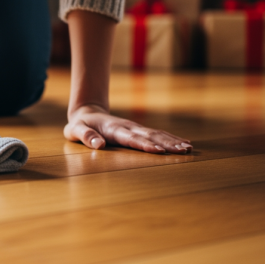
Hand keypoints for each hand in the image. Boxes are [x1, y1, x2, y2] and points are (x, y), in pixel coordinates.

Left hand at [64, 104, 192, 153]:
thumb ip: (86, 137)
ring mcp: (135, 128)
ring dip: (173, 141)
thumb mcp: (75, 131)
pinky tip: (184, 144)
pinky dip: (171, 138)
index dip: (145, 145)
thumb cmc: (80, 125)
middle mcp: (128, 127)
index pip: (132, 139)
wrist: (87, 113)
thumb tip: (98, 145)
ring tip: (188, 149)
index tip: (159, 152)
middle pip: (150, 136)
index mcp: (114, 130)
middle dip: (167, 144)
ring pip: (157, 134)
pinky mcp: (139, 130)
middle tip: (184, 151)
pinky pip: (157, 134)